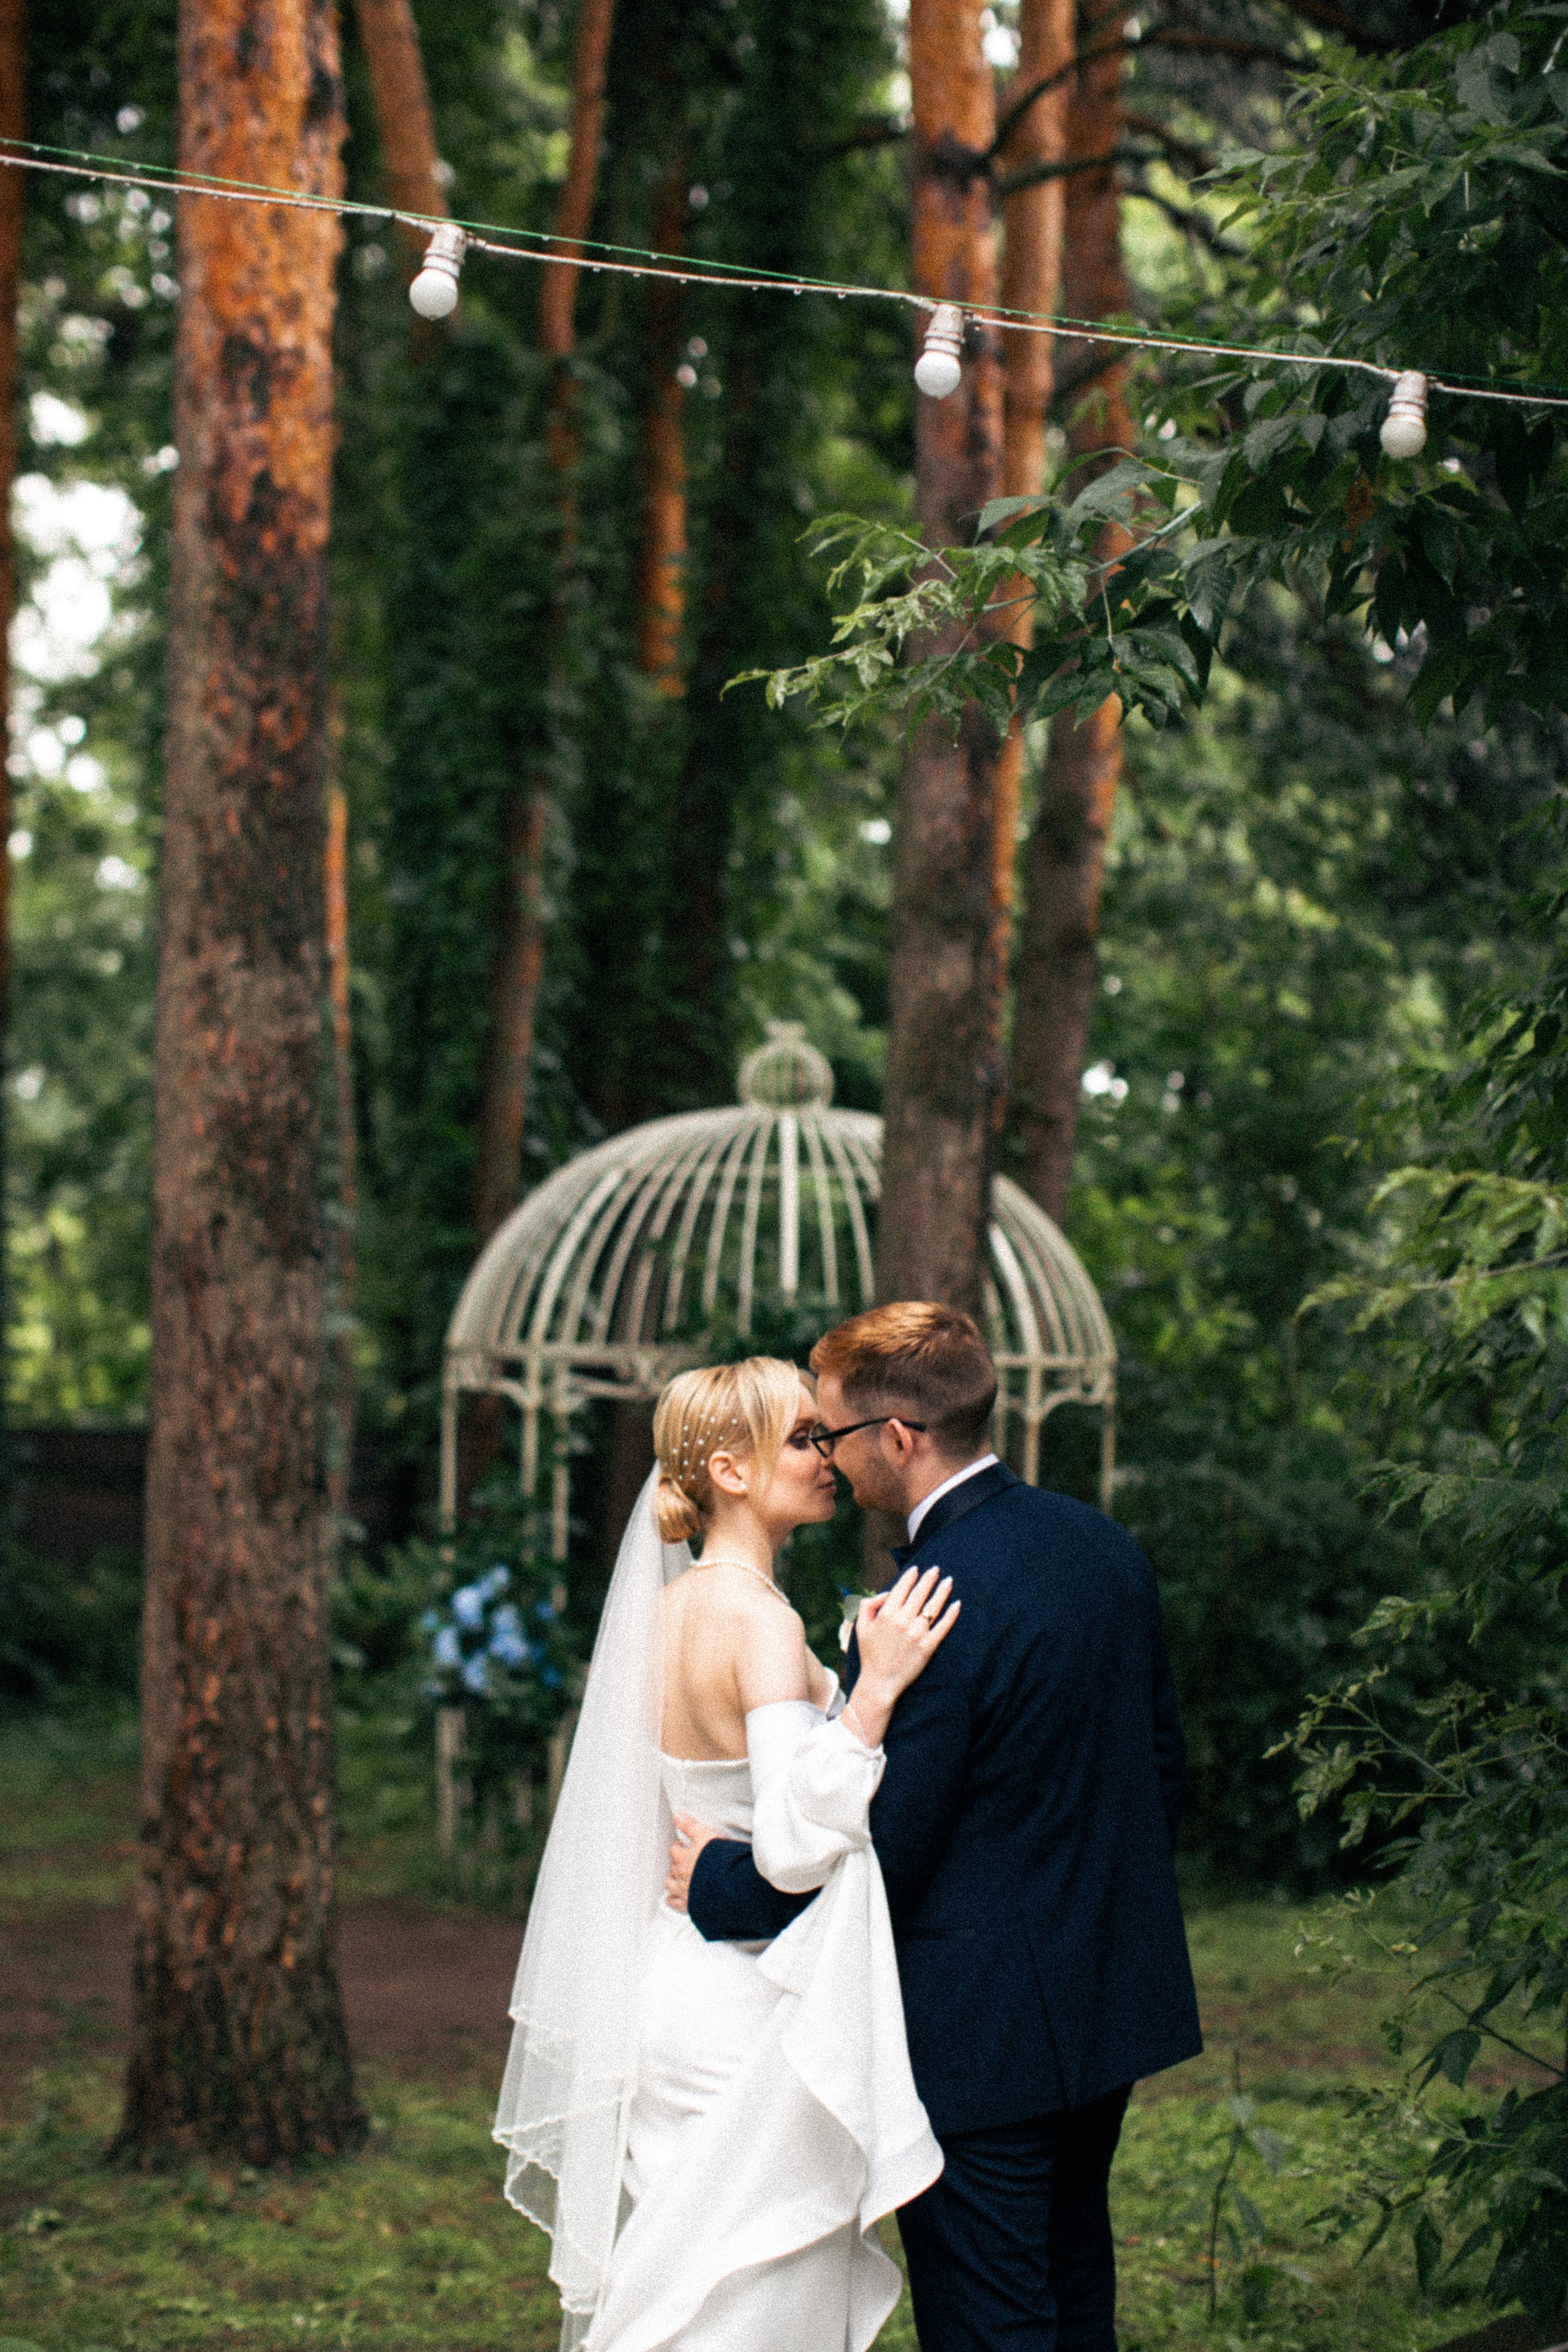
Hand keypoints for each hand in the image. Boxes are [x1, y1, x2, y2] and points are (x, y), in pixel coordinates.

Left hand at [665, 1812, 720, 1912]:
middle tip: (684, 1861)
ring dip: (672, 1880)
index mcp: (684, 1857)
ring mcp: (684, 1891)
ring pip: (670, 1884)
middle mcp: (681, 1874)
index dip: (679, 1847)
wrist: (729, 1886)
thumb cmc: (720, 1861)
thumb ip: (690, 1826)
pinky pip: (674, 1903)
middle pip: (672, 1867)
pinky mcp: (689, 1905)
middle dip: (676, 1863)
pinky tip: (673, 1898)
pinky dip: (672, 1900)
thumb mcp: (706, 1836)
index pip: (675, 1850)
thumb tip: (677, 1816)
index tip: (684, 1846)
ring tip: (677, 1877)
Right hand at [847, 1566, 959, 1748]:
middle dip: (929, 1579)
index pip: (902, 1588)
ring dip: (942, 1592)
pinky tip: (957, 1604)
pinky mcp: (928, 1647)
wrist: (879, 1683)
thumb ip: (869, 1605)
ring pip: (933, 1607)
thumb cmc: (870, 1654)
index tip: (916, 1569)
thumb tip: (886, 1593)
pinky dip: (951, 1614)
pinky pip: (942, 1627)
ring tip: (949, 1581)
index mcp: (886, 1614)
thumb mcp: (860, 1627)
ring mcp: (917, 1633)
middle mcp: (903, 1620)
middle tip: (936, 1569)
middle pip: (919, 1594)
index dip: (910, 1577)